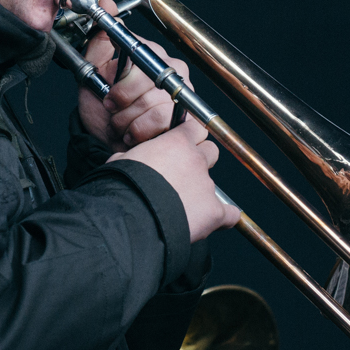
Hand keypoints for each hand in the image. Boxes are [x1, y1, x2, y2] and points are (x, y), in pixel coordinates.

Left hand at [76, 0, 192, 152]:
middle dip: (122, 105)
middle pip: (148, 86)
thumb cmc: (101, 106)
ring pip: (155, 108)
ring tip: (122, 124)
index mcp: (149, 54)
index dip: (121, 86)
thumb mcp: (92, 72)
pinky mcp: (189, 118)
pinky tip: (135, 134)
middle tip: (112, 111)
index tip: (108, 95)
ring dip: (129, 122)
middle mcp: (170, 69)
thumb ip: (98, 41)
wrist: (105, 139)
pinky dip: (141, 133)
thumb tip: (107, 4)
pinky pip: (164, 123)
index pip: (141, 59)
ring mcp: (182, 93)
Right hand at [109, 116, 239, 242]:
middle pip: (211, 152)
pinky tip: (211, 221)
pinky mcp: (214, 212)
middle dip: (200, 161)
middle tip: (182, 175)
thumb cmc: (123, 187)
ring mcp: (208, 187)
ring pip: (213, 185)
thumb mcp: (122, 161)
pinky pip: (228, 213)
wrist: (132, 217)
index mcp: (176, 143)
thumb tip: (128, 157)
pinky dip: (222, 217)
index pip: (195, 128)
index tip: (181, 145)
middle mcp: (197, 160)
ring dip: (200, 192)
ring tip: (181, 207)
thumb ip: (135, 155)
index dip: (188, 136)